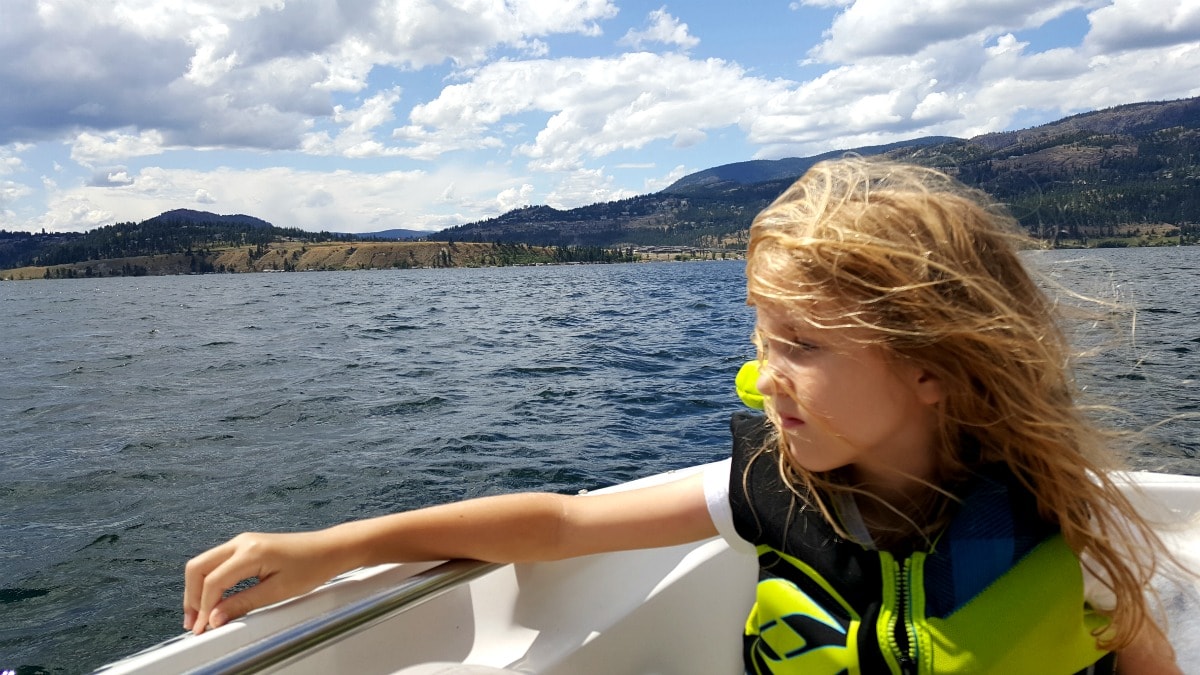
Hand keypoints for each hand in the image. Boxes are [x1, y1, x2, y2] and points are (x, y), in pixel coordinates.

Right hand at [183, 530, 344, 634]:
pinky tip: (214, 600)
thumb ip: (243, 604)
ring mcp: (243, 542)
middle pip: (198, 568)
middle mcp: (242, 542)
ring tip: (200, 616)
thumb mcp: (278, 591)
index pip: (213, 581)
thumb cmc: (311, 566)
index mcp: (250, 552)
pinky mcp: (246, 546)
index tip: (203, 628)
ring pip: (205, 564)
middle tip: (194, 624)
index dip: (203, 608)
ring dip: (198, 589)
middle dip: (191, 597)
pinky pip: (217, 563)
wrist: (330, 549)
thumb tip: (215, 618)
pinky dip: (210, 582)